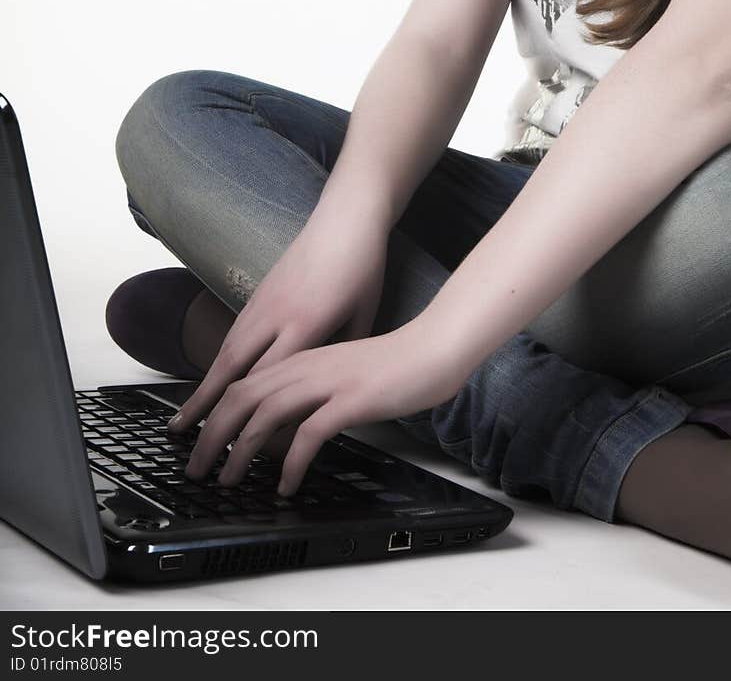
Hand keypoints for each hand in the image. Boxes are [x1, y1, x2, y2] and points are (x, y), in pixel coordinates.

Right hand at [166, 208, 389, 443]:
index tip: (240, 449)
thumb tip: (328, 391)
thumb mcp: (364, 316)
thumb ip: (341, 354)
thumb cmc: (362, 267)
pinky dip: (216, 363)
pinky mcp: (259, 292)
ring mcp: (263, 301)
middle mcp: (276, 314)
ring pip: (225, 351)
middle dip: (207, 410)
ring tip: (184, 422)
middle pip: (233, 369)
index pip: (269, 378)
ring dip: (203, 389)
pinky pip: (232, 334)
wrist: (346, 217)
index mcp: (306, 323)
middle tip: (186, 445)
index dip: (253, 416)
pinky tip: (208, 383)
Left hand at [174, 322, 462, 495]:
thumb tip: (282, 423)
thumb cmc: (390, 365)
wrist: (431, 349)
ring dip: (242, 450)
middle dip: (213, 436)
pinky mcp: (351, 399)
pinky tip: (286, 483)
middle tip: (198, 468)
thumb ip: (309, 390)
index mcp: (301, 358)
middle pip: (243, 398)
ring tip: (230, 480)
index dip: (213, 414)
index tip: (196, 442)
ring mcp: (328, 381)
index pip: (243, 384)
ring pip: (266, 413)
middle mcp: (306, 366)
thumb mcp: (338, 373)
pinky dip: (291, 461)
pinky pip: (310, 433)